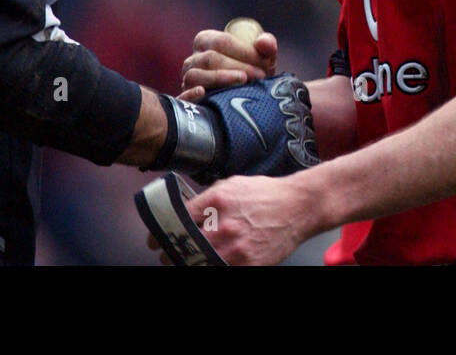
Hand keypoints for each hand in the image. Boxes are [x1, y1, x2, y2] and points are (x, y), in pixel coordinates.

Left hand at [151, 174, 316, 265]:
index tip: (156, 239)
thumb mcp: (232, 185)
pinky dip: (211, 268)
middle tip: (167, 253)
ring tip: (185, 261)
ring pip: (198, 264)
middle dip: (170, 253)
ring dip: (187, 264)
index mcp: (217, 201)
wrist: (299, 207)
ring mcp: (236, 248)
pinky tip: (209, 264)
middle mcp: (224, 225)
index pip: (177, 220)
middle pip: (183, 247)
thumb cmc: (267, 195)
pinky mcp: (249, 265)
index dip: (161, 232)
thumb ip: (207, 197)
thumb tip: (185, 211)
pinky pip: (220, 270)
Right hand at [179, 29, 277, 102]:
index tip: (264, 64)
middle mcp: (192, 59)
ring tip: (243, 82)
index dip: (244, 51)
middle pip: (210, 58)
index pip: (222, 42)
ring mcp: (186, 79)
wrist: (244, 102)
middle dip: (237, 66)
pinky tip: (203, 93)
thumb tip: (263, 42)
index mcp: (205, 41)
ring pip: (195, 75)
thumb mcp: (262, 59)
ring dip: (220, 78)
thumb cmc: (251, 73)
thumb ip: (267, 46)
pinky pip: (182, 96)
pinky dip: (190, 94)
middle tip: (259, 76)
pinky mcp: (185, 100)